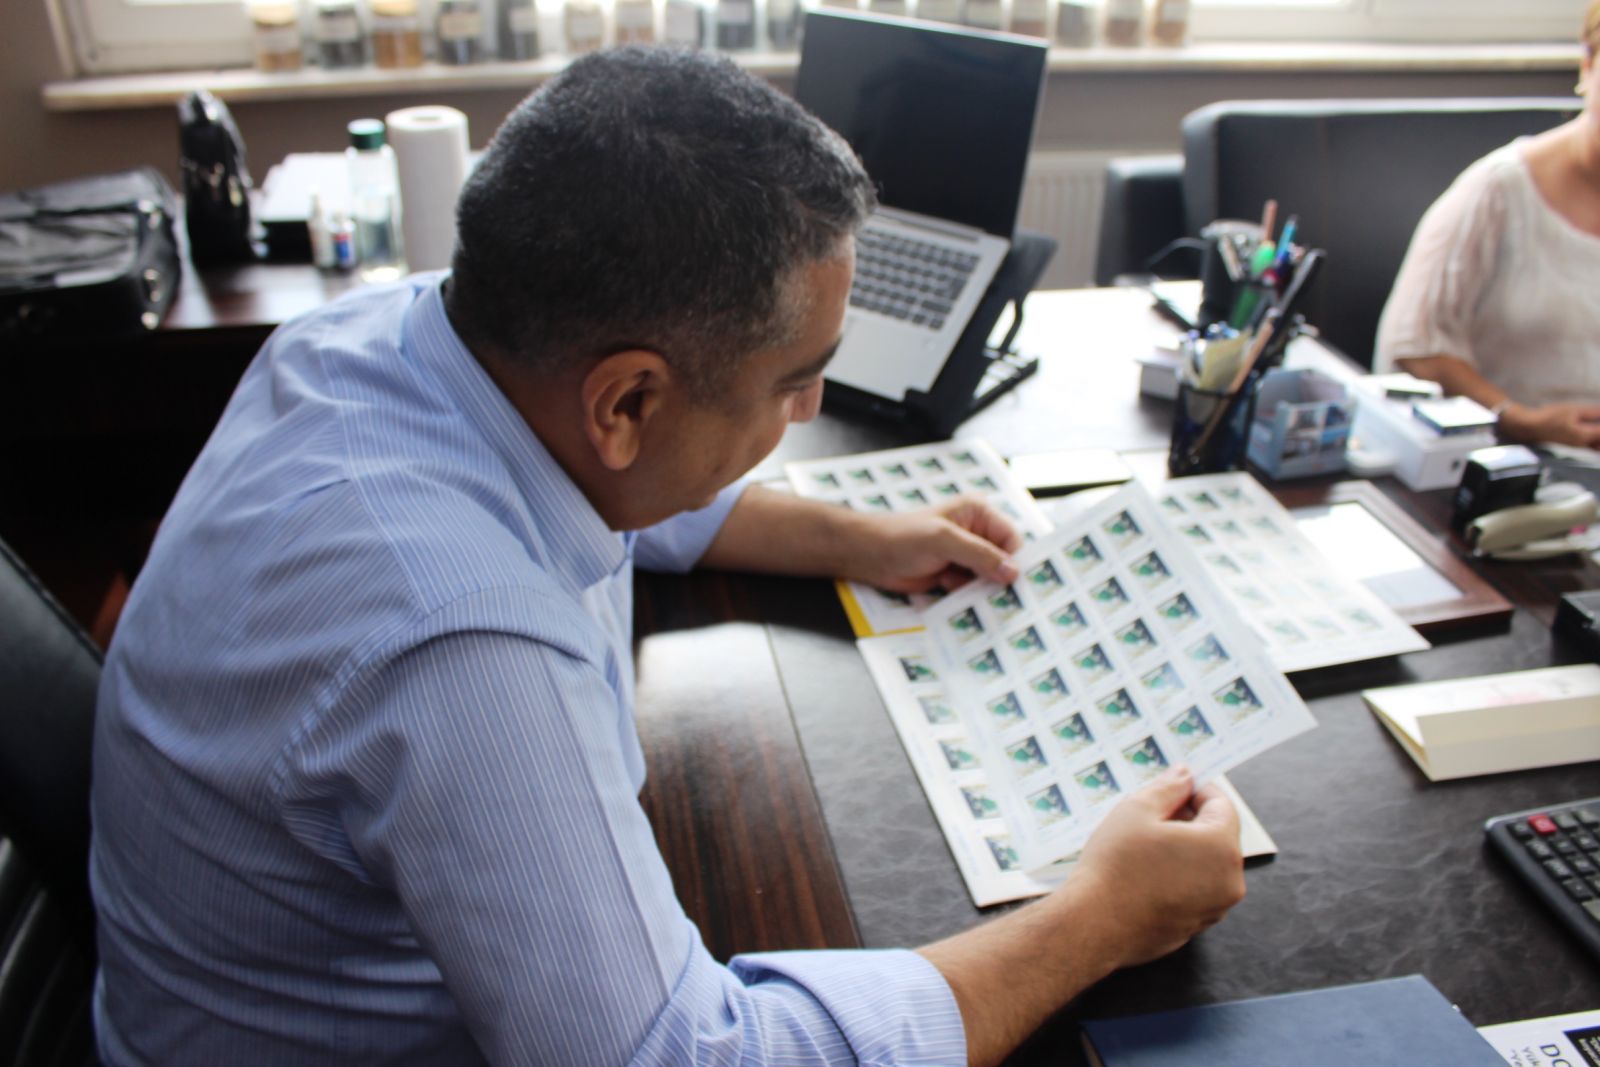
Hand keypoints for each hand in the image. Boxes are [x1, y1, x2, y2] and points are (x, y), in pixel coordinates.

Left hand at [842, 496, 1021, 593]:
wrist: (869, 555)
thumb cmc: (903, 537)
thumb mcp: (943, 540)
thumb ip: (979, 555)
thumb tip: (1012, 572)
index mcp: (978, 513)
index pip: (1011, 539)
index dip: (1015, 561)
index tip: (1019, 585)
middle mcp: (976, 533)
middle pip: (1003, 561)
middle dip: (1002, 580)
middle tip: (1008, 602)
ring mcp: (965, 556)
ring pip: (989, 578)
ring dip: (985, 592)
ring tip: (979, 602)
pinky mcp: (954, 575)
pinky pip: (973, 590)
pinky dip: (970, 598)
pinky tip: (962, 602)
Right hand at [1069, 766, 1244, 969]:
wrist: (1095, 925)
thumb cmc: (1116, 865)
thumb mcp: (1137, 810)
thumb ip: (1168, 788)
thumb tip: (1185, 775)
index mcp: (1220, 846)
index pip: (1221, 805)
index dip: (1195, 790)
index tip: (1172, 787)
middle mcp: (1229, 880)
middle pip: (1217, 835)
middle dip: (1188, 821)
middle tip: (1150, 816)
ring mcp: (1215, 908)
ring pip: (1205, 865)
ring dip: (1182, 851)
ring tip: (1143, 847)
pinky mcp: (1196, 926)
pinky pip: (1194, 891)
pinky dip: (1177, 878)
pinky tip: (1143, 875)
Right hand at [1500, 402, 1599, 448]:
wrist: (1531, 427)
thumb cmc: (1550, 417)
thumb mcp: (1573, 410)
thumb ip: (1592, 412)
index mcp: (1585, 435)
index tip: (1599, 415)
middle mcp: (1583, 443)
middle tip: (1597, 420)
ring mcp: (1578, 445)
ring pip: (1597, 446)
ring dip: (1598, 437)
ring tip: (1595, 426)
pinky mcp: (1573, 443)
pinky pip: (1591, 444)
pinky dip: (1595, 439)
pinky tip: (1593, 430)